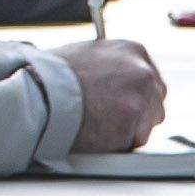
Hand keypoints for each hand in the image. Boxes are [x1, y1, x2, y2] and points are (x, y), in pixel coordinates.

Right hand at [59, 36, 165, 157]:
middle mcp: (143, 72)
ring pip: (146, 126)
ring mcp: (140, 99)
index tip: (122, 105)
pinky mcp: (133, 125)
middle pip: (154, 104)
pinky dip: (116, 145)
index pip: (151, 80)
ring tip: (97, 126)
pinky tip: (95, 134)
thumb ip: (111, 67)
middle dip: (137, 116)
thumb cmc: (53, 75)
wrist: (40, 94)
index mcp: (133, 50)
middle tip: (109, 120)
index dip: (135, 97)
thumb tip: (117, 82)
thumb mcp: (88, 55)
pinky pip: (131, 143)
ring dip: (127, 131)